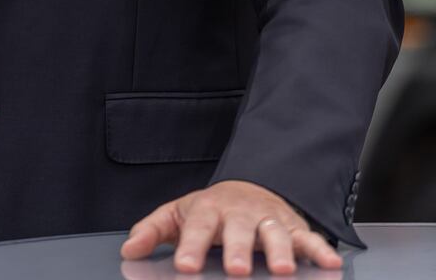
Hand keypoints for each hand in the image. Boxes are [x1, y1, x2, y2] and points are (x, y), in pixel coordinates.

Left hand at [121, 181, 342, 274]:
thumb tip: (129, 250)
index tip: (184, 266)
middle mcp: (240, 214)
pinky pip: (309, 238)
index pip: (197, 228)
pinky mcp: (293, 227)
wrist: (249, 188)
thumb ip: (154, 231)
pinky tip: (330, 264)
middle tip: (236, 269)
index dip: (190, 246)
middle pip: (238, 230)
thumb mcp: (179, 214)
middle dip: (238, 249)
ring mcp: (268, 220)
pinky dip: (320, 249)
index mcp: (209, 211)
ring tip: (283, 271)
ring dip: (280, 251)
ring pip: (276, 233)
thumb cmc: (211, 211)